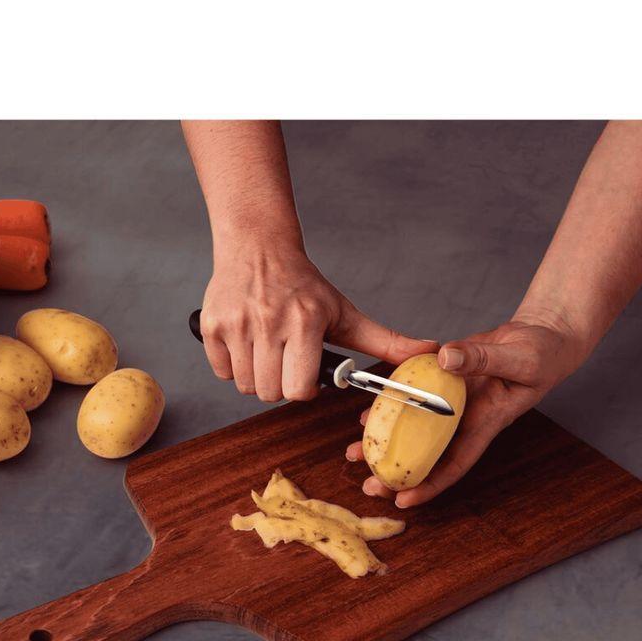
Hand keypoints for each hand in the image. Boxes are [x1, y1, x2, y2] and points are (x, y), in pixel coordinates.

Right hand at [200, 241, 437, 401]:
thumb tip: (430, 354)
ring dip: (256, 377)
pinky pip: (221, 371)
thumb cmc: (304, 286)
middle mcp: (268, 322)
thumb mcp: (346, 313)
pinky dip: (232, 365)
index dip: (303, 388)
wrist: (258, 246)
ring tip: (266, 351)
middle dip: (279, 385)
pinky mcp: (211, 326)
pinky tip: (246, 344)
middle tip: (285, 361)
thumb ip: (385, 341)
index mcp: (305, 322)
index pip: (298, 390)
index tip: (305, 372)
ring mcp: (236, 324)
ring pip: (245, 386)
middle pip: (269, 393)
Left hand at [345, 317, 585, 506]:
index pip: (454, 464)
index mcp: (484, 423)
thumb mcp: (520, 358)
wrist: (541, 336)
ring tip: (353, 454)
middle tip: (367, 486)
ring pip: (412, 428)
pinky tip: (366, 415)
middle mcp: (462, 418)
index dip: (429, 486)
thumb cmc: (543, 354)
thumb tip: (444, 360)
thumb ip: (483, 359)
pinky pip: (411, 398)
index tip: (403, 501)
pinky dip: (390, 406)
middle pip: (425, 454)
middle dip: (396, 473)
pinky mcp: (440, 381)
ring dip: (384, 442)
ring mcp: (449, 401)